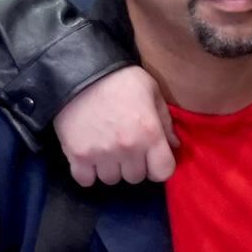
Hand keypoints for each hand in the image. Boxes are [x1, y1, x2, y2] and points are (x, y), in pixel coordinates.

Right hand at [54, 62, 176, 185]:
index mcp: (150, 134)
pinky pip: (85, 180)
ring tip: (105, 149)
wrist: (79, 71)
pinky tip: (89, 156)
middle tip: (124, 147)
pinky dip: (87, 172)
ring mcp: (101, 154)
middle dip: (133, 165)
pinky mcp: (77, 155)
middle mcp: (128, 148)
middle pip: (135, 177)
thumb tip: (174, 145)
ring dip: (110, 168)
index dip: (158, 167)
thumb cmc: (120, 79)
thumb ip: (165, 121)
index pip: (163, 172)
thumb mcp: (152, 91)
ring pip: (111, 179)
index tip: (151, 159)